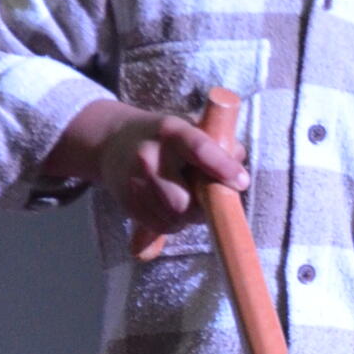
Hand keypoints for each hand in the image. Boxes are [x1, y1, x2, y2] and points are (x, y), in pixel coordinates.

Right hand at [49, 98, 247, 248]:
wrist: (112, 141)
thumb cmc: (164, 137)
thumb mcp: (188, 128)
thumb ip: (217, 143)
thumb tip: (239, 160)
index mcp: (171, 131)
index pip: (199, 149)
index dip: (222, 167)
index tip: (241, 182)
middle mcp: (149, 155)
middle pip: (183, 201)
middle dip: (202, 207)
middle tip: (208, 200)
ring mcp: (134, 180)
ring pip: (173, 217)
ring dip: (188, 217)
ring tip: (188, 200)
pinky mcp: (127, 201)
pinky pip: (160, 226)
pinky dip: (173, 223)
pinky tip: (170, 207)